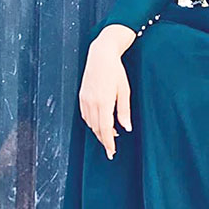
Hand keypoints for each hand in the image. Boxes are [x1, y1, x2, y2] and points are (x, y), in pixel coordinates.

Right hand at [79, 37, 132, 159]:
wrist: (101, 55)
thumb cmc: (116, 71)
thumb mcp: (125, 90)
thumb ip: (124, 111)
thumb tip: (126, 128)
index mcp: (104, 102)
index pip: (105, 129)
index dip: (108, 143)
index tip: (111, 153)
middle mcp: (92, 103)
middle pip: (97, 129)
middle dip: (104, 140)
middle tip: (111, 149)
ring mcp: (85, 99)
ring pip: (90, 123)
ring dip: (99, 131)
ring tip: (110, 134)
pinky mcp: (82, 96)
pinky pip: (85, 115)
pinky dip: (92, 122)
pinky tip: (100, 122)